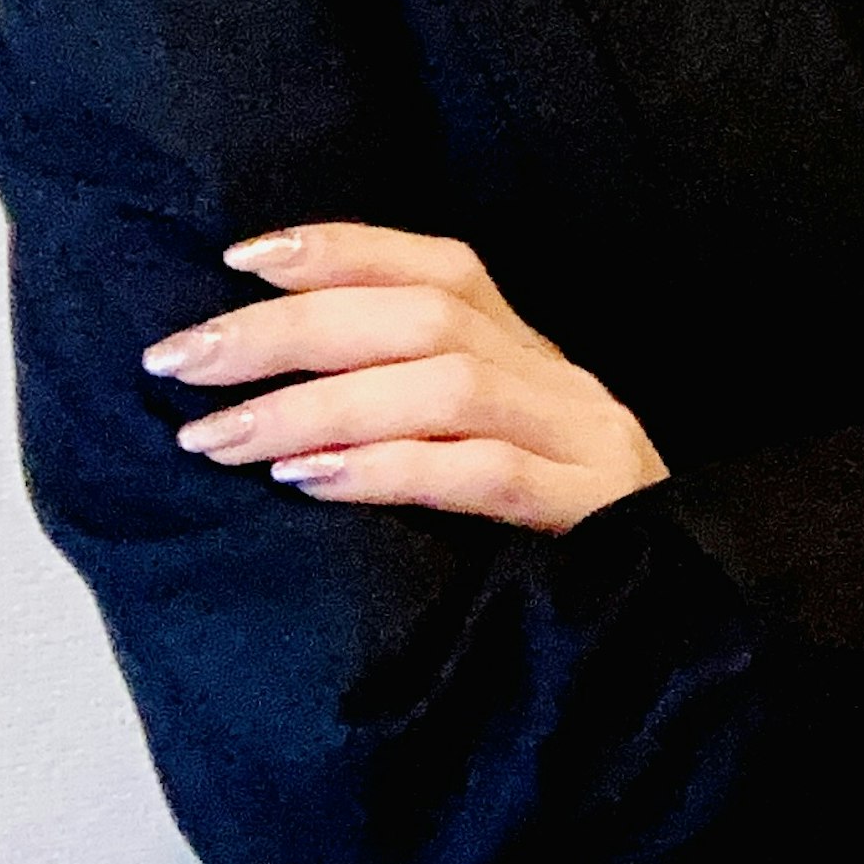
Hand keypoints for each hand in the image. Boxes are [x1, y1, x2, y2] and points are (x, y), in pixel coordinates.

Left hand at [140, 222, 669, 533]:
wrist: (683, 615)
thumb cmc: (545, 540)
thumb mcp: (487, 453)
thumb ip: (413, 411)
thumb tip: (261, 386)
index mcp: (532, 355)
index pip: (441, 266)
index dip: (343, 248)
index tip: (237, 258)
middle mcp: (559, 380)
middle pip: (425, 317)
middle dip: (289, 330)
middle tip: (181, 361)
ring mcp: (579, 443)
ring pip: (445, 387)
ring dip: (315, 404)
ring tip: (217, 437)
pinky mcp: (588, 515)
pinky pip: (481, 474)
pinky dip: (385, 469)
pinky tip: (305, 482)